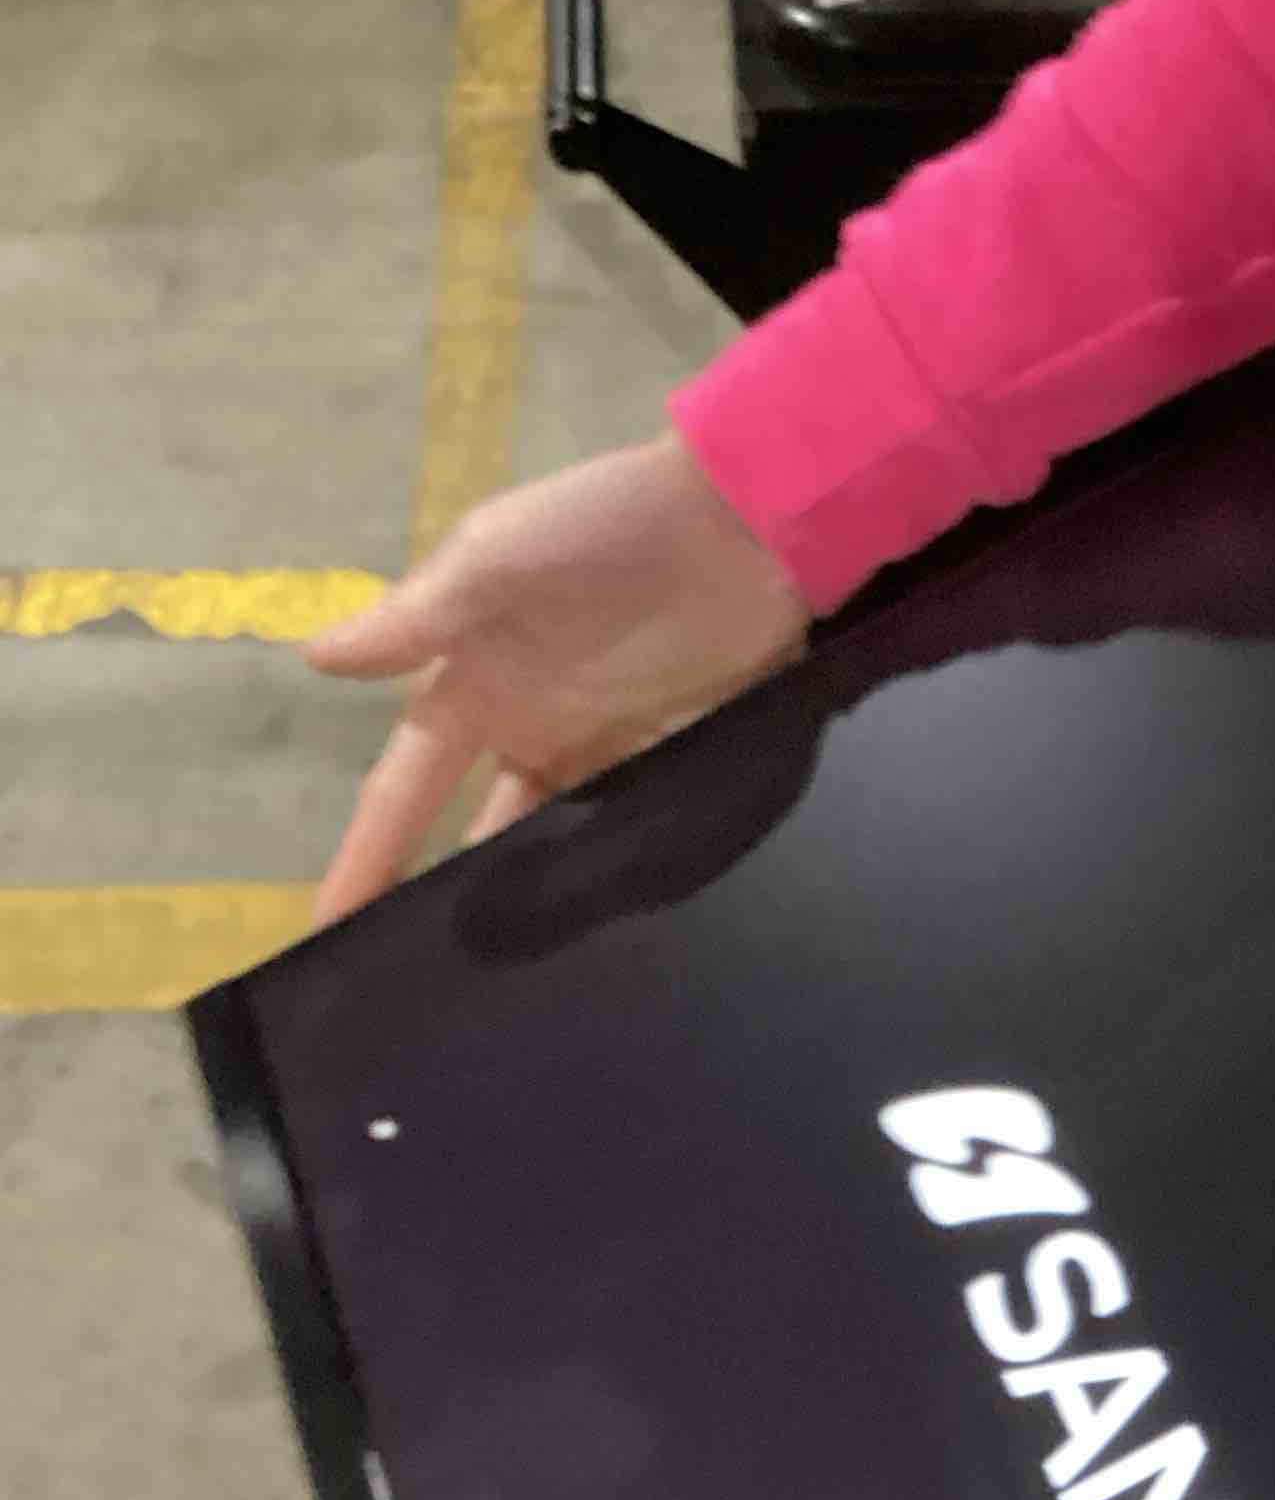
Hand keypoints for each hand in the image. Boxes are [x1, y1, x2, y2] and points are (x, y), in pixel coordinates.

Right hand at [305, 433, 812, 921]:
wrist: (738, 523)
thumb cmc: (600, 526)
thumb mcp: (491, 558)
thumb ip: (413, 619)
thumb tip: (312, 658)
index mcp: (469, 680)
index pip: (402, 788)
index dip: (365, 853)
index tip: (327, 924)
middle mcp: (524, 721)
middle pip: (466, 826)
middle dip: (431, 892)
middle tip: (406, 977)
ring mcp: (595, 742)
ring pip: (540, 837)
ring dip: (516, 893)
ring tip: (494, 970)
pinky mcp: (662, 754)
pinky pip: (615, 824)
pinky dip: (594, 867)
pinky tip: (582, 926)